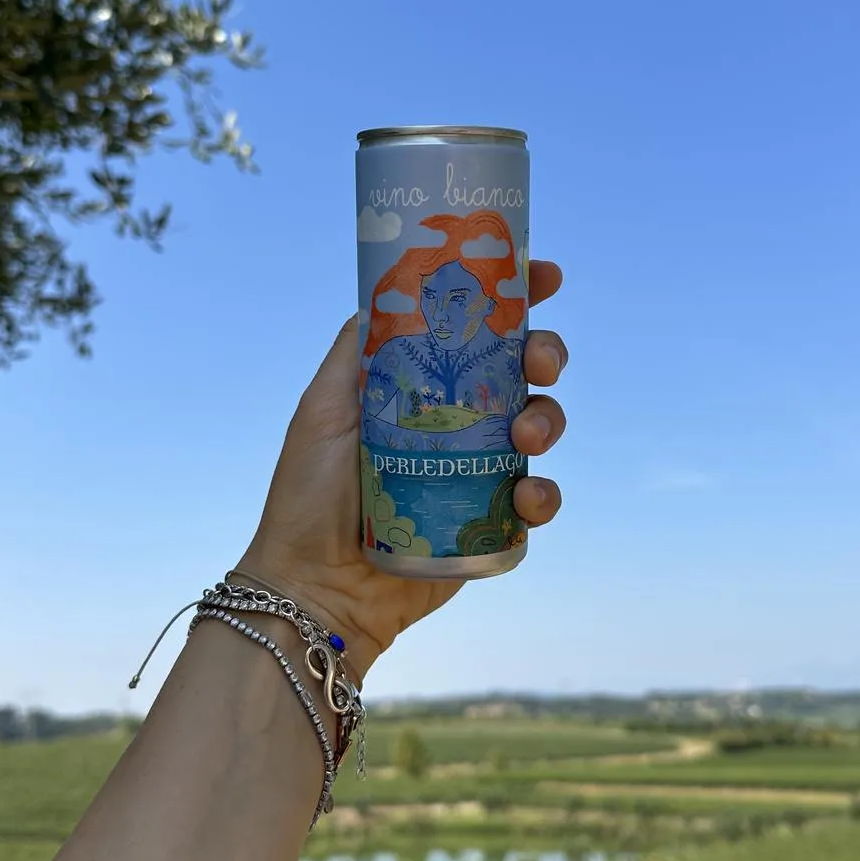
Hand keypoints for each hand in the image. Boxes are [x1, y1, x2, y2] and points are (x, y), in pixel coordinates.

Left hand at [237, 261, 567, 677]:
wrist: (317, 585)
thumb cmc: (310, 495)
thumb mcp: (324, 407)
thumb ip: (359, 349)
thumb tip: (391, 284)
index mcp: (423, 387)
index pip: (478, 331)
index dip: (516, 298)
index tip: (547, 275)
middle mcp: (458, 423)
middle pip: (523, 371)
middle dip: (545, 353)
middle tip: (540, 359)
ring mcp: (480, 473)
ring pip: (541, 427)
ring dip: (549, 418)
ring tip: (527, 435)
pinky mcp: (493, 526)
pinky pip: (539, 501)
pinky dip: (544, 495)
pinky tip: (526, 496)